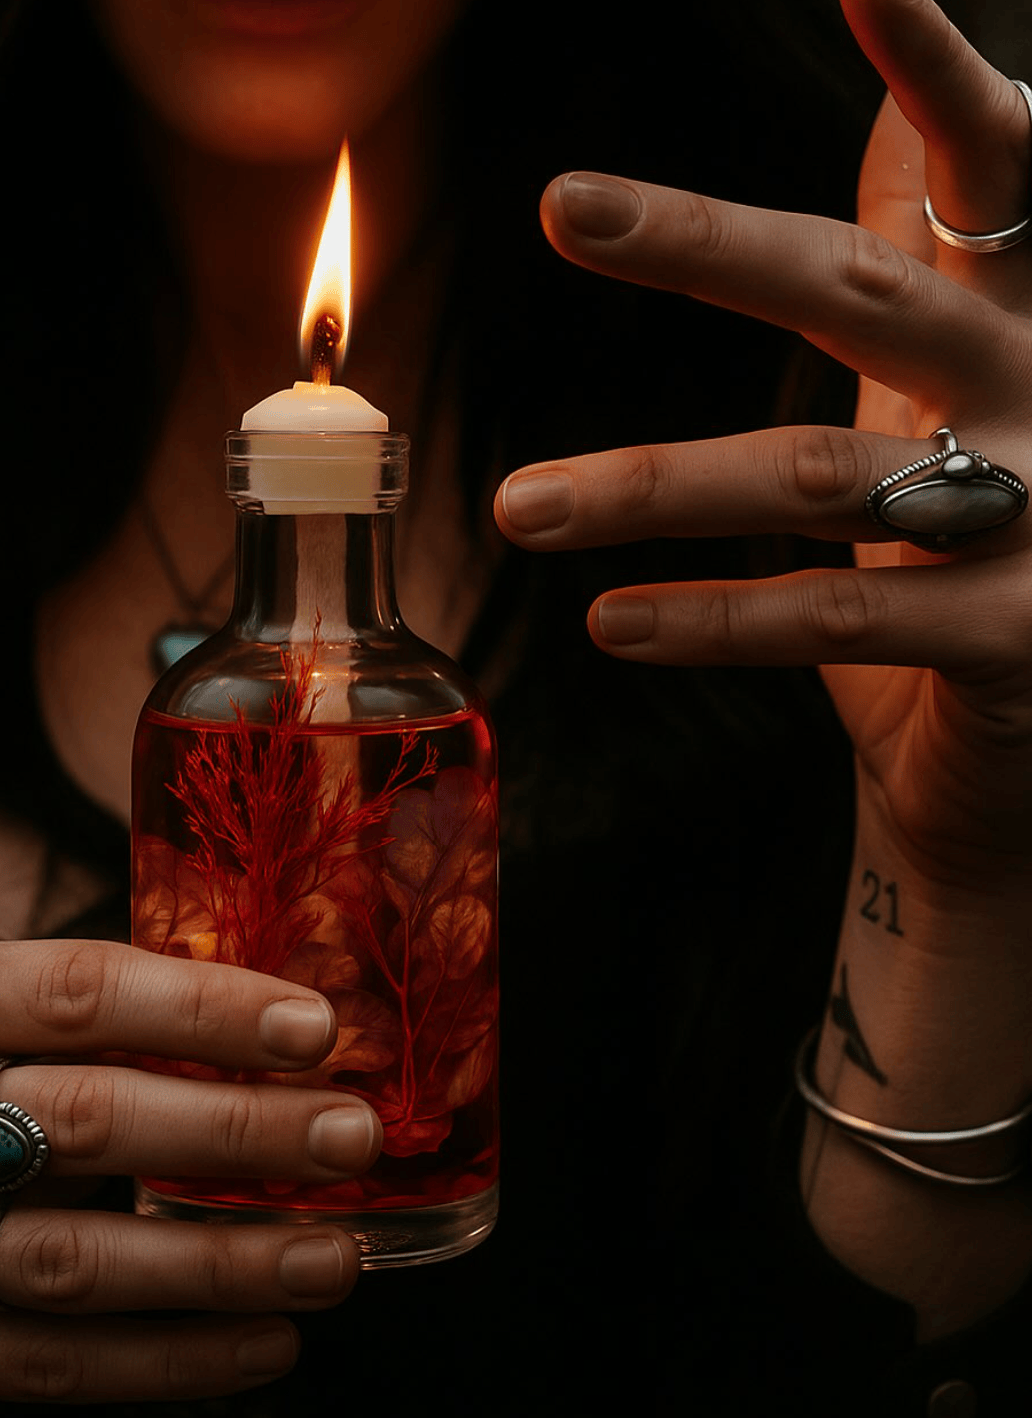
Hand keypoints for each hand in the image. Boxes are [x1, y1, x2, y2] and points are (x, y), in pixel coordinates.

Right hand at [0, 938, 380, 1403]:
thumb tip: (297, 1020)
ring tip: (333, 1259)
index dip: (201, 1008)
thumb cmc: (16, 1078)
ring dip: (223, 1263)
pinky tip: (271, 1341)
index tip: (315, 1028)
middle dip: (236, 1130)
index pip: (82, 992)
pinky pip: (58, 1363)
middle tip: (353, 1135)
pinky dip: (172, 1360)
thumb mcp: (41, 1025)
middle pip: (91, 1118)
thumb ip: (127, 1016)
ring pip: (78, 1257)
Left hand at [495, 0, 1031, 897]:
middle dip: (708, 243)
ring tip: (521, 508)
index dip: (934, 71)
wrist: (1026, 724)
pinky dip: (712, 619)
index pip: (989, 170)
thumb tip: (889, 116)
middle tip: (562, 203)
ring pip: (821, 472)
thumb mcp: (958, 387)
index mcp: (1018, 321)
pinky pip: (838, 616)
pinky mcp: (1011, 635)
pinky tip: (610, 622)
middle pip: (868, 293)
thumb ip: (923, 256)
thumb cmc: (975, 539)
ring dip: (651, 484)